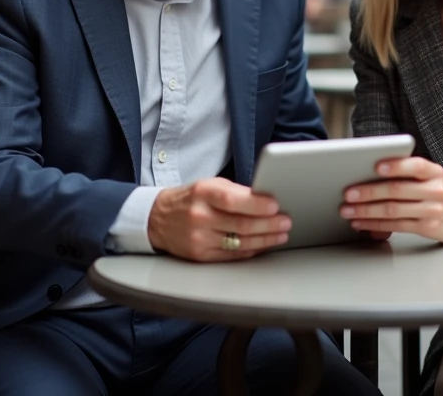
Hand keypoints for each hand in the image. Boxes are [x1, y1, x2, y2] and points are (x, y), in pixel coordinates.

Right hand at [147, 179, 290, 261]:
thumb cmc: (189, 199)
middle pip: (241, 224)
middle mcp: (199, 217)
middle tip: (286, 222)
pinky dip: (251, 250)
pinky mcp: (200, 256)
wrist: (157, 219)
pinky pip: (232, 255)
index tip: (276, 205)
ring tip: (280, 235)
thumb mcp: (208, 185)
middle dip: (268, 224)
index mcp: (202, 194)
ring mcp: (199, 239)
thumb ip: (235, 192)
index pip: (233, 200)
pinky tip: (263, 245)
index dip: (257, 204)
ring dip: (265, 239)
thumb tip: (265, 199)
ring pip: (239, 242)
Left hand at [339, 157, 442, 243]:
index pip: (415, 166)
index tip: (376, 166)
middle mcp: (436, 190)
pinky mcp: (427, 228)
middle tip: (348, 193)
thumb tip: (367, 174)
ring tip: (348, 210)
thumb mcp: (431, 177)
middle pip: (397, 190)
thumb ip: (407, 173)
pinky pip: (395, 225)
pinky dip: (374, 224)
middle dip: (369, 192)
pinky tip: (361, 222)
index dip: (396, 166)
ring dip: (366, 211)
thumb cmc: (438, 193)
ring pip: (393, 210)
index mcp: (434, 172)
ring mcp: (432, 210)